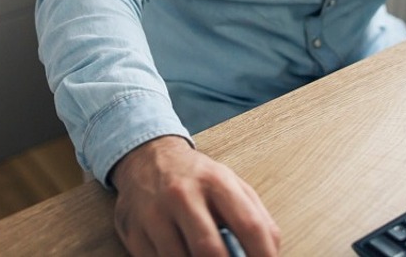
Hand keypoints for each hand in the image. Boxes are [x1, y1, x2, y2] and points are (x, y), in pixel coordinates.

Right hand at [109, 135, 280, 256]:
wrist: (148, 158)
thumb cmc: (196, 177)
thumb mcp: (230, 184)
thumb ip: (255, 216)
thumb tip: (271, 253)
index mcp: (215, 181)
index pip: (249, 225)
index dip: (262, 255)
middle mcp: (183, 195)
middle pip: (210, 251)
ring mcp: (155, 214)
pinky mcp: (134, 232)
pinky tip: (183, 255)